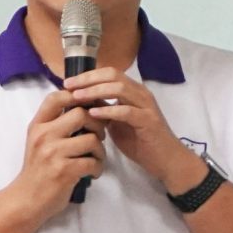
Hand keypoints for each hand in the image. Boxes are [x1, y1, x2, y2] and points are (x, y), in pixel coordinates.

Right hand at [17, 85, 106, 214]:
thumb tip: (86, 106)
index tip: (90, 107)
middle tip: (98, 137)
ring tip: (95, 158)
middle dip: (97, 124)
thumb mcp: (40, 141)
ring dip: (100, 150)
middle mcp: (44, 136)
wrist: (26, 199)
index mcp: (38, 126)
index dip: (78, 96)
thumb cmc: (38, 169)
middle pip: (82, 114)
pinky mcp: (64, 170)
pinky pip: (93, 161)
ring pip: (92, 139)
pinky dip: (98, 167)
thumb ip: (56, 124)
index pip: (56, 97)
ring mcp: (53, 153)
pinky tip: (92, 172)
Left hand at [63, 69, 205, 195]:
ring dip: (95, 91)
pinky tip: (93, 113)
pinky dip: (108, 110)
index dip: (88, 75)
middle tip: (68, 86)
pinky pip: (126, 111)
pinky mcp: (148, 121)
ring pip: (119, 89)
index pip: (109, 73)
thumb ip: (104, 110)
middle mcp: (141, 94)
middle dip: (88, 80)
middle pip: (113, 76)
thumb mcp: (116, 123)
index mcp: (133, 91)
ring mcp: (146, 106)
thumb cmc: (140, 141)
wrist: (165, 159)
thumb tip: (82, 102)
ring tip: (77, 97)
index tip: (68, 82)